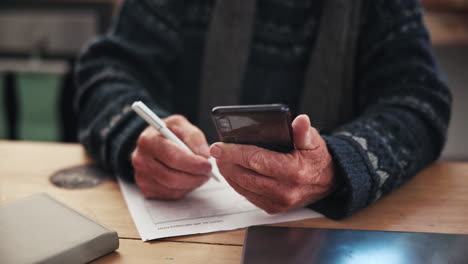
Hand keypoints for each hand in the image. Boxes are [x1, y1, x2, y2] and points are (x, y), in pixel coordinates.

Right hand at [131, 115, 211, 199]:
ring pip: (172, 188)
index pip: (172, 157)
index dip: (192, 163)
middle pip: (171, 177)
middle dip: (194, 177)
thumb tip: (204, 155)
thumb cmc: (169, 132)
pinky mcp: (146, 189)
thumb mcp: (181, 124)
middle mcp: (141, 160)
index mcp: (148, 140)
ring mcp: (142, 177)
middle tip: (208, 173)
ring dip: (191, 183)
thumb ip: (194, 137)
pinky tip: (188, 178)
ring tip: (200, 174)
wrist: (154, 141)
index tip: (207, 165)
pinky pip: (170, 195)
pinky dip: (184, 189)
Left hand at [210, 114, 335, 213]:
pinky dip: (238, 184)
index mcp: (294, 172)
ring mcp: (278, 202)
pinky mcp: (273, 208)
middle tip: (216, 152)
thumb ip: (304, 131)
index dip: (234, 153)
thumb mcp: (314, 141)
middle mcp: (285, 190)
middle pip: (245, 176)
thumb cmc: (317, 158)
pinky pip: (249, 196)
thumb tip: (300, 120)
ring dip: (229, 174)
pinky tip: (232, 172)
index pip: (256, 160)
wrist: (327, 182)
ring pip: (244, 188)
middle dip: (227, 163)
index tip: (218, 147)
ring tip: (221, 160)